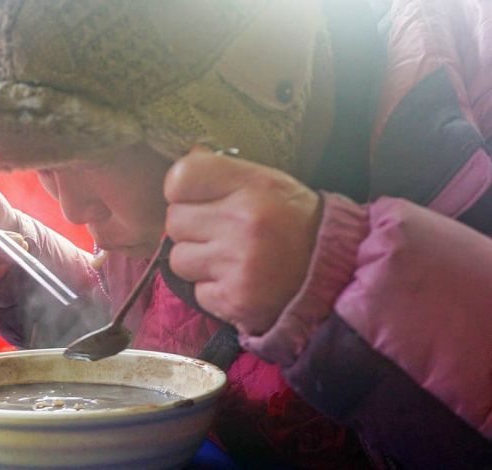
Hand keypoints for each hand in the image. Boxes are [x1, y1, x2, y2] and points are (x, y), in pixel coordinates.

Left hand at [164, 149, 320, 335]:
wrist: (338, 275)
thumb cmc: (296, 222)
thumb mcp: (269, 182)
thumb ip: (224, 172)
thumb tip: (183, 162)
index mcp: (252, 186)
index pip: (180, 178)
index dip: (182, 190)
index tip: (197, 198)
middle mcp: (243, 223)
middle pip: (175, 221)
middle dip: (191, 228)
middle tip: (220, 232)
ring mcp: (237, 264)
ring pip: (179, 259)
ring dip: (197, 261)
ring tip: (229, 258)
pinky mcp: (235, 300)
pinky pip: (197, 292)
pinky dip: (212, 290)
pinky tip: (238, 281)